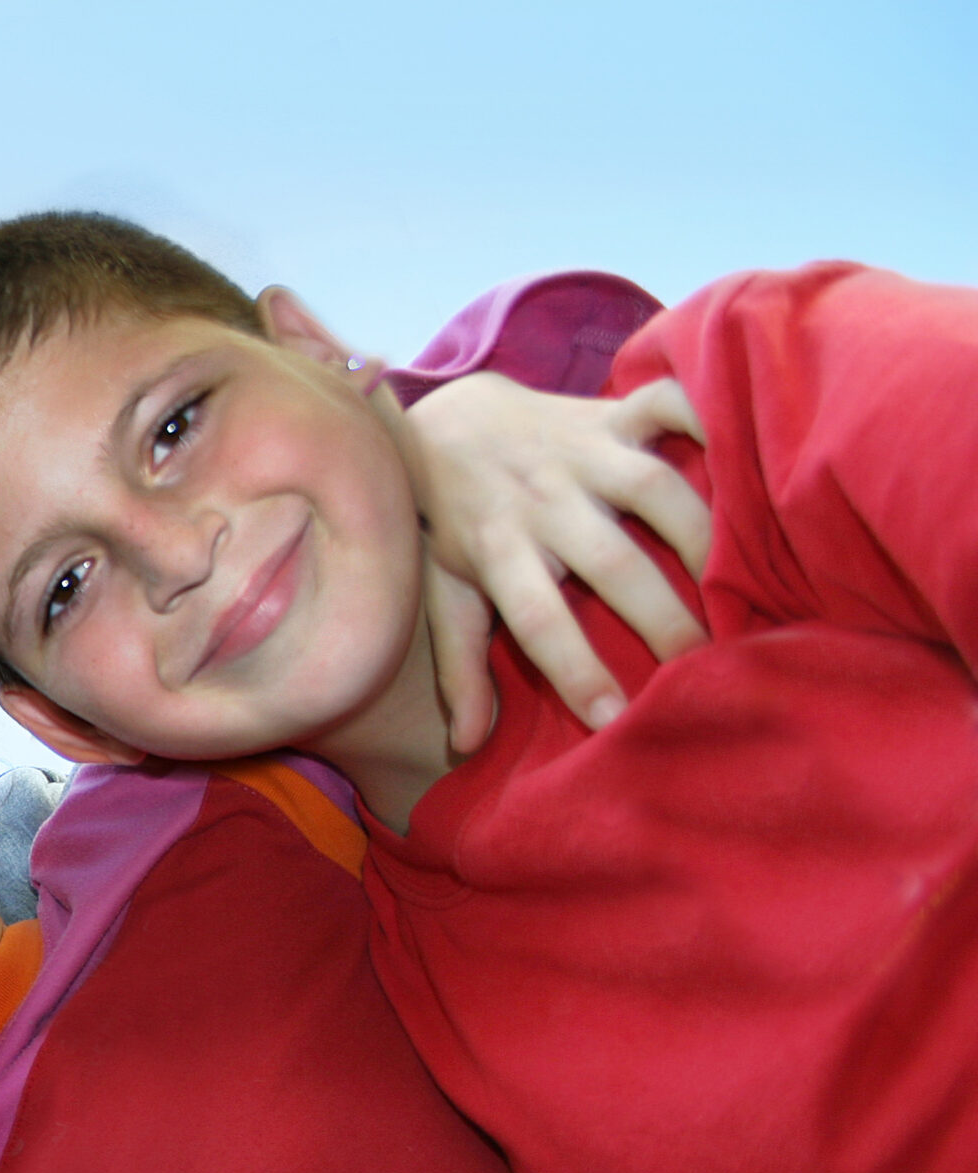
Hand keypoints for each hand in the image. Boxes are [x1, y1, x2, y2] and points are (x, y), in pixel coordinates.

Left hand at [404, 373, 712, 751]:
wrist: (447, 424)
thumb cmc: (454, 526)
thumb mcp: (447, 596)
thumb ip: (461, 669)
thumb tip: (470, 743)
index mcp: (499, 551)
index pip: (538, 621)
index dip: (576, 671)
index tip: (615, 720)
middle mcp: (542, 501)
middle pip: (611, 562)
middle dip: (662, 617)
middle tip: (704, 665)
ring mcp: (581, 452)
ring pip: (653, 489)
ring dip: (703, 535)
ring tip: (742, 585)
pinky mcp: (612, 415)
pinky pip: (667, 406)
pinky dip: (708, 418)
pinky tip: (748, 456)